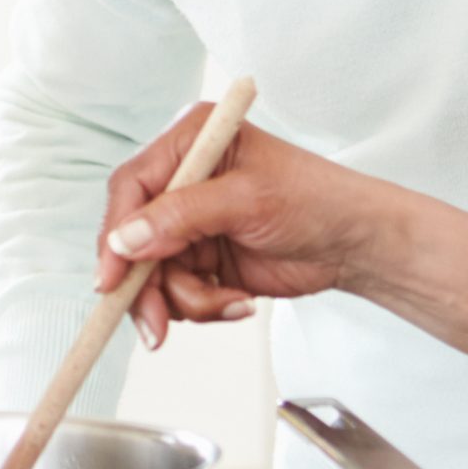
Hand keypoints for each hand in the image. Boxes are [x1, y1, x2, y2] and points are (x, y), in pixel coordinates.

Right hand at [96, 108, 385, 348]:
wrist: (354, 244)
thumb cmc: (315, 200)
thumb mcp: (247, 201)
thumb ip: (182, 217)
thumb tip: (125, 239)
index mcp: (190, 143)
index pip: (132, 187)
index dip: (117, 234)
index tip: (112, 278)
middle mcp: (182, 181)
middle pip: (132, 238)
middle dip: (146, 284)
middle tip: (156, 325)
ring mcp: (190, 223)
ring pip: (153, 274)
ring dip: (187, 299)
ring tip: (232, 302)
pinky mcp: (201, 258)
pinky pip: (177, 293)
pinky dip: (204, 305)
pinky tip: (240, 300)